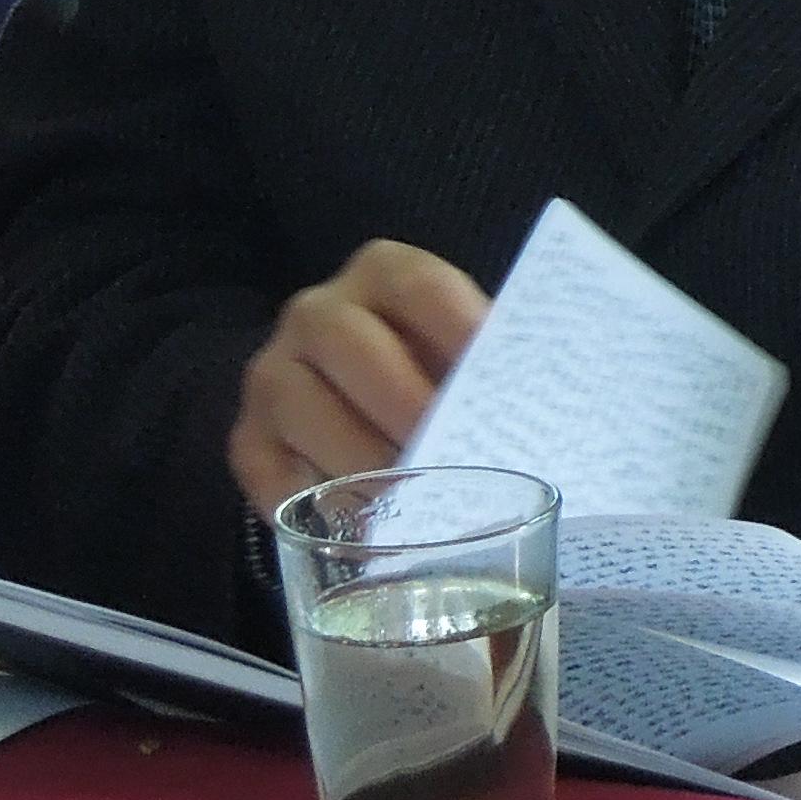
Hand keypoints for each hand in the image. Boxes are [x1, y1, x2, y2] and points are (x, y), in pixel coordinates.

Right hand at [226, 241, 492, 516]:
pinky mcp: (247, 438)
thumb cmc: (438, 376)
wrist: (361, 400)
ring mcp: (272, 372)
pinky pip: (264, 468)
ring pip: (298, 404)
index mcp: (385, 272)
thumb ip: (501, 366)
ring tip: (413, 501)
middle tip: (450, 453)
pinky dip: (308, 500)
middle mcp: (318, 311)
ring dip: (357, 457)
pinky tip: (356, 527)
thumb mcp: (468, 356)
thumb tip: (553, 404)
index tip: (493, 380)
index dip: (459, 329)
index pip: (420, 287)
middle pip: (347, 341)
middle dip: (401, 400)